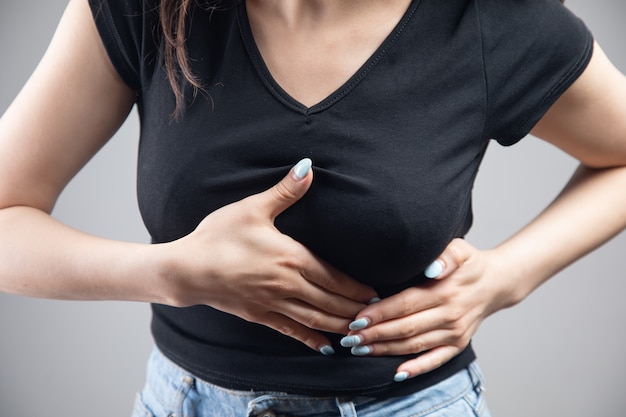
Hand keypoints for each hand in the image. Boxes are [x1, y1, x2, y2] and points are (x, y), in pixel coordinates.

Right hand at [157, 159, 377, 353]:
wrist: (186, 268)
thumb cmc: (218, 235)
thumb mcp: (253, 208)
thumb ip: (285, 191)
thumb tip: (308, 167)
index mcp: (292, 258)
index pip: (334, 277)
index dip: (357, 288)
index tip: (376, 295)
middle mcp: (288, 285)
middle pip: (330, 301)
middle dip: (356, 309)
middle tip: (377, 316)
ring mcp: (274, 303)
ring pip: (316, 319)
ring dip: (340, 325)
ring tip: (359, 331)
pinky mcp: (259, 315)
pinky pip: (291, 331)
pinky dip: (310, 340)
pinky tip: (325, 347)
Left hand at [340, 239, 510, 379]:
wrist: (497, 283)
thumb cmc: (469, 264)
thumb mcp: (460, 249)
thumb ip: (445, 255)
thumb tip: (432, 267)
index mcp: (445, 291)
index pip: (405, 304)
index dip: (380, 313)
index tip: (357, 318)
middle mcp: (450, 315)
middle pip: (405, 327)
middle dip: (375, 334)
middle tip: (349, 338)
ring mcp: (454, 333)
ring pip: (414, 345)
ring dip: (386, 350)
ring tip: (360, 350)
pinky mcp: (458, 345)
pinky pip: (435, 360)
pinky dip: (416, 368)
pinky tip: (397, 373)